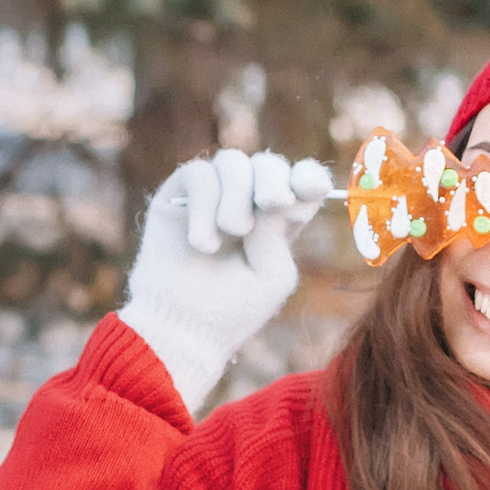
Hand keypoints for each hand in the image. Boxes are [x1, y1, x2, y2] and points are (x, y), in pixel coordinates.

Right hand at [120, 149, 333, 415]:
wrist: (182, 327)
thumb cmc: (233, 309)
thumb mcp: (272, 274)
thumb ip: (277, 230)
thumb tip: (267, 196)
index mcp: (279, 222)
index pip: (301, 181)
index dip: (309, 176)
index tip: (310, 188)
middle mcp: (246, 202)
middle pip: (270, 163)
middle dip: (274, 180)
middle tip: (270, 202)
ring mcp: (212, 195)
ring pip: (233, 162)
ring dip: (237, 198)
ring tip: (231, 233)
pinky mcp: (178, 193)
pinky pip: (200, 174)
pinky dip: (204, 205)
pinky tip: (202, 243)